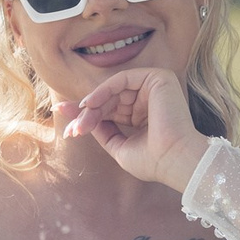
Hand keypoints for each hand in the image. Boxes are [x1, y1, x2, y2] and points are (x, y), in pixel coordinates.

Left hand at [57, 68, 212, 189]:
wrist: (174, 161)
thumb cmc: (153, 161)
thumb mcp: (119, 146)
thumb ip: (103, 130)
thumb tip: (82, 119)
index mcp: (144, 115)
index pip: (110, 109)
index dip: (86, 114)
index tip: (64, 120)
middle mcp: (149, 99)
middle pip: (108, 100)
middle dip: (86, 113)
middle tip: (72, 130)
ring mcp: (154, 87)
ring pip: (112, 90)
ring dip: (92, 106)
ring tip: (81, 124)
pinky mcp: (157, 78)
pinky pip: (122, 79)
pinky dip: (103, 90)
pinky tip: (89, 104)